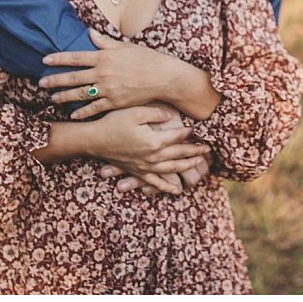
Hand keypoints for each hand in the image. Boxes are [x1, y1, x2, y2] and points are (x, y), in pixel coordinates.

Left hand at [42, 30, 197, 118]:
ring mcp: (108, 89)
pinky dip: (83, 112)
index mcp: (104, 57)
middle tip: (41, 83)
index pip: (75, 58)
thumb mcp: (125, 47)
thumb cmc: (147, 59)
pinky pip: (95, 108)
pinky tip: (73, 114)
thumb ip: (105, 43)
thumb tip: (90, 33)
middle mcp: (103, 73)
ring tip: (52, 98)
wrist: (164, 77)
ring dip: (64, 96)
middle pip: (73, 78)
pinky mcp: (115, 102)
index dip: (58, 59)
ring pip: (80, 94)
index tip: (45, 60)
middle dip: (55, 80)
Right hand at [82, 104, 208, 193]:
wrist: (94, 140)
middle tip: (208, 150)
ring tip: (199, 164)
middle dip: (195, 152)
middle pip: (179, 154)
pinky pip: (155, 183)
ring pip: (172, 169)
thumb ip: (156, 113)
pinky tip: (176, 190)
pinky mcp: (137, 172)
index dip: (188, 132)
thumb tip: (171, 116)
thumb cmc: (113, 122)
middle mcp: (153, 157)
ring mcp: (145, 167)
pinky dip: (167, 187)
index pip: (177, 136)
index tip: (197, 128)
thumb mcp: (135, 112)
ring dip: (187, 166)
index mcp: (154, 141)